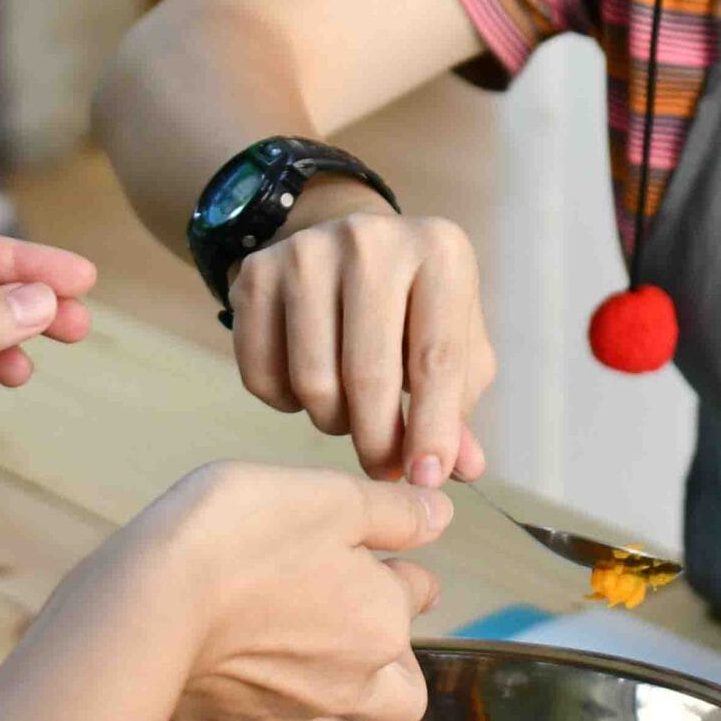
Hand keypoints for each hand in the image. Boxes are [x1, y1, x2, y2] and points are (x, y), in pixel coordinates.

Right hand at [114, 462, 449, 720]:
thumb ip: (393, 513)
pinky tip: (233, 668)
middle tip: (354, 621)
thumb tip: (441, 516)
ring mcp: (283, 715)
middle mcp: (344, 683)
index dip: (399, 568)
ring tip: (300, 654)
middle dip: (391, 666)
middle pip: (399, 697)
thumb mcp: (330, 498)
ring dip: (331, 699)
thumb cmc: (243, 539)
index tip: (372, 551)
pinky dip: (253, 705)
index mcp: (380, 626)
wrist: (145, 605)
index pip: (420, 596)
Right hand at [228, 191, 495, 487]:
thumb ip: (458, 406)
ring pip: (313, 381)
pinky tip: (309, 387)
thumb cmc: (418, 306)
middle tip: (383, 468)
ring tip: (351, 415)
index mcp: (439, 251)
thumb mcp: (455, 344)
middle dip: (378, 440)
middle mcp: (370, 240)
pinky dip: (287, 404)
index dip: (432, 430)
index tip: (426, 480)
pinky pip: (263, 375)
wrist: (354, 247)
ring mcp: (306, 251)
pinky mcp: (255, 272)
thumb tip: (464, 469)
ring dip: (333, 422)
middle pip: (368, 374)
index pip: (435, 359)